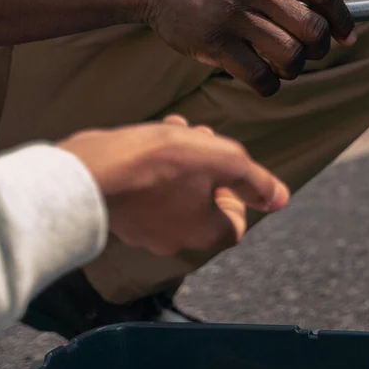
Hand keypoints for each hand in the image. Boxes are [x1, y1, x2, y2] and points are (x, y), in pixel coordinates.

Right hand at [59, 115, 288, 257]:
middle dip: (209, 166)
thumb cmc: (158, 164)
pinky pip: (147, 189)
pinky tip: (150, 135)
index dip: (239, 193)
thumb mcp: (222, 160)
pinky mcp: (119, 213)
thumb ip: (255, 180)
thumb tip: (282, 198)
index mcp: (203, 234)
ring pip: (176, 191)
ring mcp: (142, 230)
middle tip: (202, 137)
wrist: (86, 172)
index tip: (226, 169)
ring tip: (178, 127)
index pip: (236, 222)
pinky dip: (155, 163)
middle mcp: (173, 240)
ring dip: (184, 157)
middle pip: (206, 203)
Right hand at [139, 0, 355, 95]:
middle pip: (311, 27)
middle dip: (320, 47)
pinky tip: (266, 77)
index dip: (342, 18)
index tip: (345, 34)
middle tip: (311, 51)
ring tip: (287, 64)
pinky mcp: (213, 42)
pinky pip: (259, 75)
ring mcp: (232, 14)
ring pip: (289, 54)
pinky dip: (270, 83)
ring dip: (295, 67)